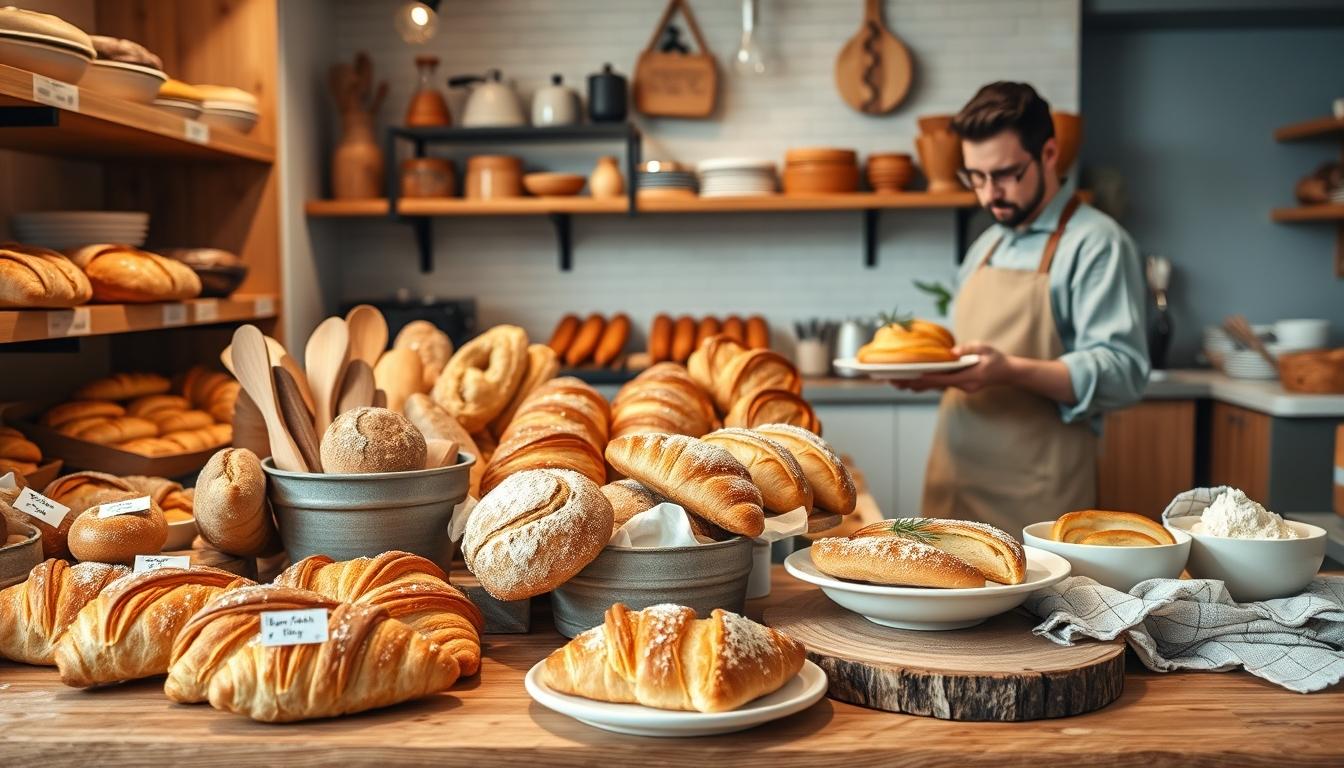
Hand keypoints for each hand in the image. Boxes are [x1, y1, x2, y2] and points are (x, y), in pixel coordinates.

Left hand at [898, 341, 1012, 393]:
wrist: (1008, 373)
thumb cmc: (997, 359)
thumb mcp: (985, 348)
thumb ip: (969, 349)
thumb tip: (951, 352)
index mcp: (969, 377)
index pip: (941, 380)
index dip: (924, 379)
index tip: (908, 379)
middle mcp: (962, 385)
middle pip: (933, 386)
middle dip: (913, 384)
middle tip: (893, 382)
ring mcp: (960, 387)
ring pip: (934, 387)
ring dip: (916, 385)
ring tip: (897, 383)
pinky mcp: (959, 385)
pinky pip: (939, 385)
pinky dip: (925, 383)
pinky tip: (912, 382)